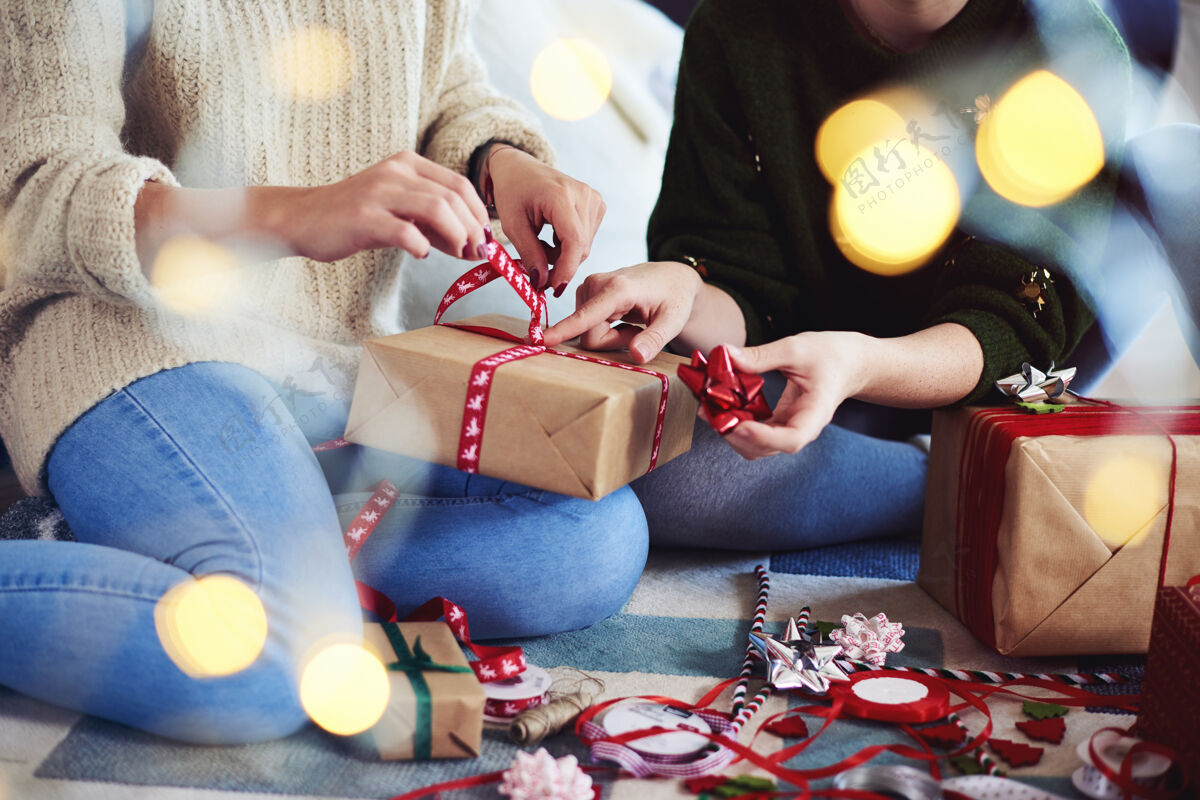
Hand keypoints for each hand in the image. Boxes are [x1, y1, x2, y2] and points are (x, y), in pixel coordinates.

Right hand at [268, 151, 489, 262]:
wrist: (303, 219)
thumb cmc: (357, 218)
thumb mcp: (400, 211)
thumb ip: (435, 223)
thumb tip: (476, 245)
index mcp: (408, 164)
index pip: (459, 185)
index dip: (480, 214)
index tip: (486, 241)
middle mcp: (396, 172)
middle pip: (453, 197)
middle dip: (473, 229)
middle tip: (477, 253)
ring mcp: (379, 193)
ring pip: (436, 209)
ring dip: (457, 236)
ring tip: (459, 255)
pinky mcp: (364, 218)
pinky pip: (405, 232)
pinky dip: (421, 246)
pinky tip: (420, 254)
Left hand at [487, 146, 604, 293]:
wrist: (519, 168)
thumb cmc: (512, 192)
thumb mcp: (513, 226)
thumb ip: (530, 254)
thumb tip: (542, 284)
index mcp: (561, 196)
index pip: (574, 242)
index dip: (566, 270)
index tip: (553, 289)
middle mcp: (584, 195)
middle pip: (581, 247)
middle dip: (559, 265)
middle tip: (536, 268)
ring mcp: (594, 198)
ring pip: (584, 246)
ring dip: (563, 255)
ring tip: (541, 243)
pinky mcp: (597, 204)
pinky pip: (587, 237)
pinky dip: (569, 245)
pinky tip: (553, 235)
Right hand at [543, 261, 703, 362]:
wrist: (672, 278)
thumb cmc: (675, 298)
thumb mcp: (674, 321)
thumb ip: (656, 339)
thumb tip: (637, 355)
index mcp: (618, 289)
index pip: (586, 316)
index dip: (565, 330)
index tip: (541, 340)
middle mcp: (597, 283)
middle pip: (589, 334)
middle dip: (612, 341)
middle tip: (637, 329)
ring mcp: (589, 286)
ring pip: (586, 332)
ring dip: (609, 335)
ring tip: (631, 320)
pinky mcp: (585, 291)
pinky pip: (586, 326)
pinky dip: (605, 328)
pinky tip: (621, 316)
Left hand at [720, 332, 868, 459]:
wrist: (849, 362)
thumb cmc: (831, 355)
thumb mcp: (796, 348)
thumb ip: (760, 356)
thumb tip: (725, 356)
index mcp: (814, 415)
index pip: (791, 439)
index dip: (763, 437)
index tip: (739, 425)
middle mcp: (800, 428)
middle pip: (765, 449)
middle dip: (735, 435)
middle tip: (710, 412)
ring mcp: (787, 428)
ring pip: (755, 445)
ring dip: (730, 432)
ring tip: (709, 409)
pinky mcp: (777, 423)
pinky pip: (753, 432)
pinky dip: (735, 423)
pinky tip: (719, 406)